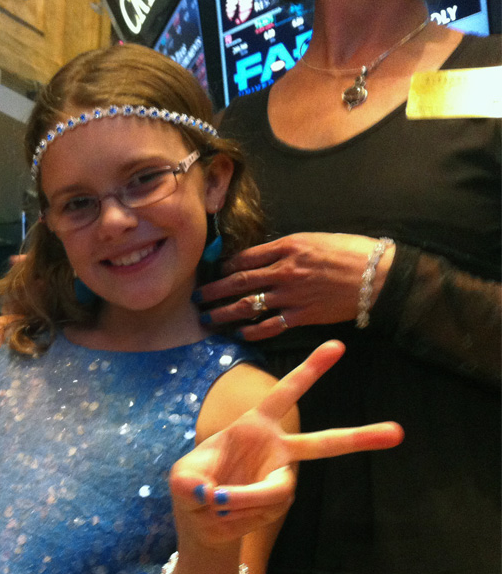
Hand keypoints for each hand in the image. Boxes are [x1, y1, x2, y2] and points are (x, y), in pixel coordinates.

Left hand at [170, 341, 402, 548]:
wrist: (202, 519)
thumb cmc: (195, 485)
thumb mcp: (181, 479)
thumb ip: (193, 485)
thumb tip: (219, 499)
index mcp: (255, 425)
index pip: (284, 394)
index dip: (309, 371)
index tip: (338, 345)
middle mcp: (277, 449)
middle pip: (322, 443)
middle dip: (359, 438)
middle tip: (398, 432)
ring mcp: (282, 478)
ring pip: (273, 492)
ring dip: (237, 502)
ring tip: (214, 503)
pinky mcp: (279, 504)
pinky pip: (259, 512)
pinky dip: (234, 516)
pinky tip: (224, 515)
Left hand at [195, 233, 394, 340]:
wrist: (378, 275)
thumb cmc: (351, 251)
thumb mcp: (314, 239)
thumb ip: (287, 248)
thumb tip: (264, 256)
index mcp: (287, 247)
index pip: (244, 257)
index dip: (223, 267)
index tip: (211, 272)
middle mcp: (284, 270)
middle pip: (238, 282)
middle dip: (213, 291)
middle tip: (196, 298)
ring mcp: (292, 294)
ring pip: (249, 305)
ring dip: (225, 313)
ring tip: (208, 319)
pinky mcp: (302, 315)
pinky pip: (270, 325)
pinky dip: (253, 330)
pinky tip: (240, 334)